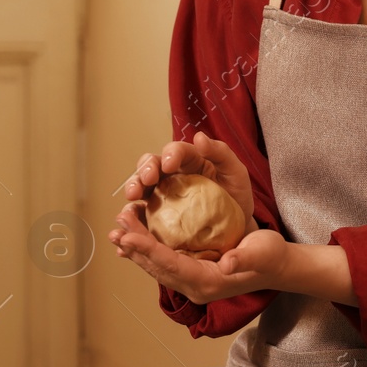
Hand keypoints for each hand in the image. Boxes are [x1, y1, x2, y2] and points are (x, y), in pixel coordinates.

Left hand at [109, 201, 289, 303]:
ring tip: (117, 231)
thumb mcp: (261, 253)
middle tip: (117, 224)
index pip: (171, 265)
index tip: (127, 235)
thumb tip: (228, 263)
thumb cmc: (270, 257)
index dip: (147, 250)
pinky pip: (163, 263)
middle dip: (135, 246)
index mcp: (208, 282)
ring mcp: (192, 282)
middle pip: (157, 266)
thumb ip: (243, 259)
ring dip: (136, 249)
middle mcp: (195, 286)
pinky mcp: (192, 273)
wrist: (277, 267)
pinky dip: (146, 251)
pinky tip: (133, 240)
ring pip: (156, 266)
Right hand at [122, 131, 253, 217]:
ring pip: (141, 185)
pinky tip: (130, 218)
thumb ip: (221, 153)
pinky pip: (140, 212)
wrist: (237, 230)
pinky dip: (132, 214)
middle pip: (151, 164)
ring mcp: (162, 193)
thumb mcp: (236, 173)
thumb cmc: (236, 197)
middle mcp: (171, 174)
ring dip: (133, 187)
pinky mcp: (156, 215)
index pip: (175, 150)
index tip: (169, 164)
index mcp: (189, 159)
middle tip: (146, 180)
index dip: (170, 154)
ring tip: (132, 197)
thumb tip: (199, 137)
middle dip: (145, 169)